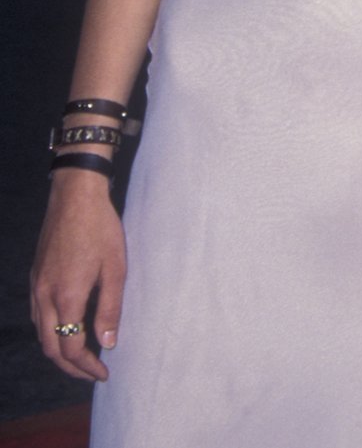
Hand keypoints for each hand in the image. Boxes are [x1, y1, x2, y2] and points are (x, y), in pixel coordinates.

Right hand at [31, 172, 125, 380]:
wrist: (74, 198)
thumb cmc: (101, 229)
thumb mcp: (116, 269)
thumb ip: (111, 308)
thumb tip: (108, 343)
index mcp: (66, 296)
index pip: (70, 347)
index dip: (86, 366)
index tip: (103, 373)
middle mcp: (44, 296)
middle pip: (50, 346)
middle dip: (70, 366)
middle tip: (93, 373)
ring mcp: (36, 287)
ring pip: (41, 333)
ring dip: (59, 350)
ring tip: (83, 356)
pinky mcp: (35, 277)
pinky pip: (38, 316)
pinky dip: (51, 331)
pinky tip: (68, 329)